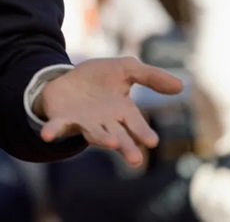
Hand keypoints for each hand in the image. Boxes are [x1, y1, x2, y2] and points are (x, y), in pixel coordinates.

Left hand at [36, 57, 183, 166]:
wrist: (66, 78)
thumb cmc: (99, 79)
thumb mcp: (126, 69)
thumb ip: (151, 76)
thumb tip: (182, 86)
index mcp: (122, 112)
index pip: (135, 124)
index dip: (143, 133)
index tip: (151, 141)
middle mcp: (105, 122)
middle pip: (118, 136)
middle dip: (126, 146)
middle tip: (135, 159)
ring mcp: (83, 123)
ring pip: (93, 134)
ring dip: (100, 138)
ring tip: (110, 142)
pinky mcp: (62, 119)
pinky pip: (58, 127)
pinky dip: (53, 132)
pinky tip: (47, 136)